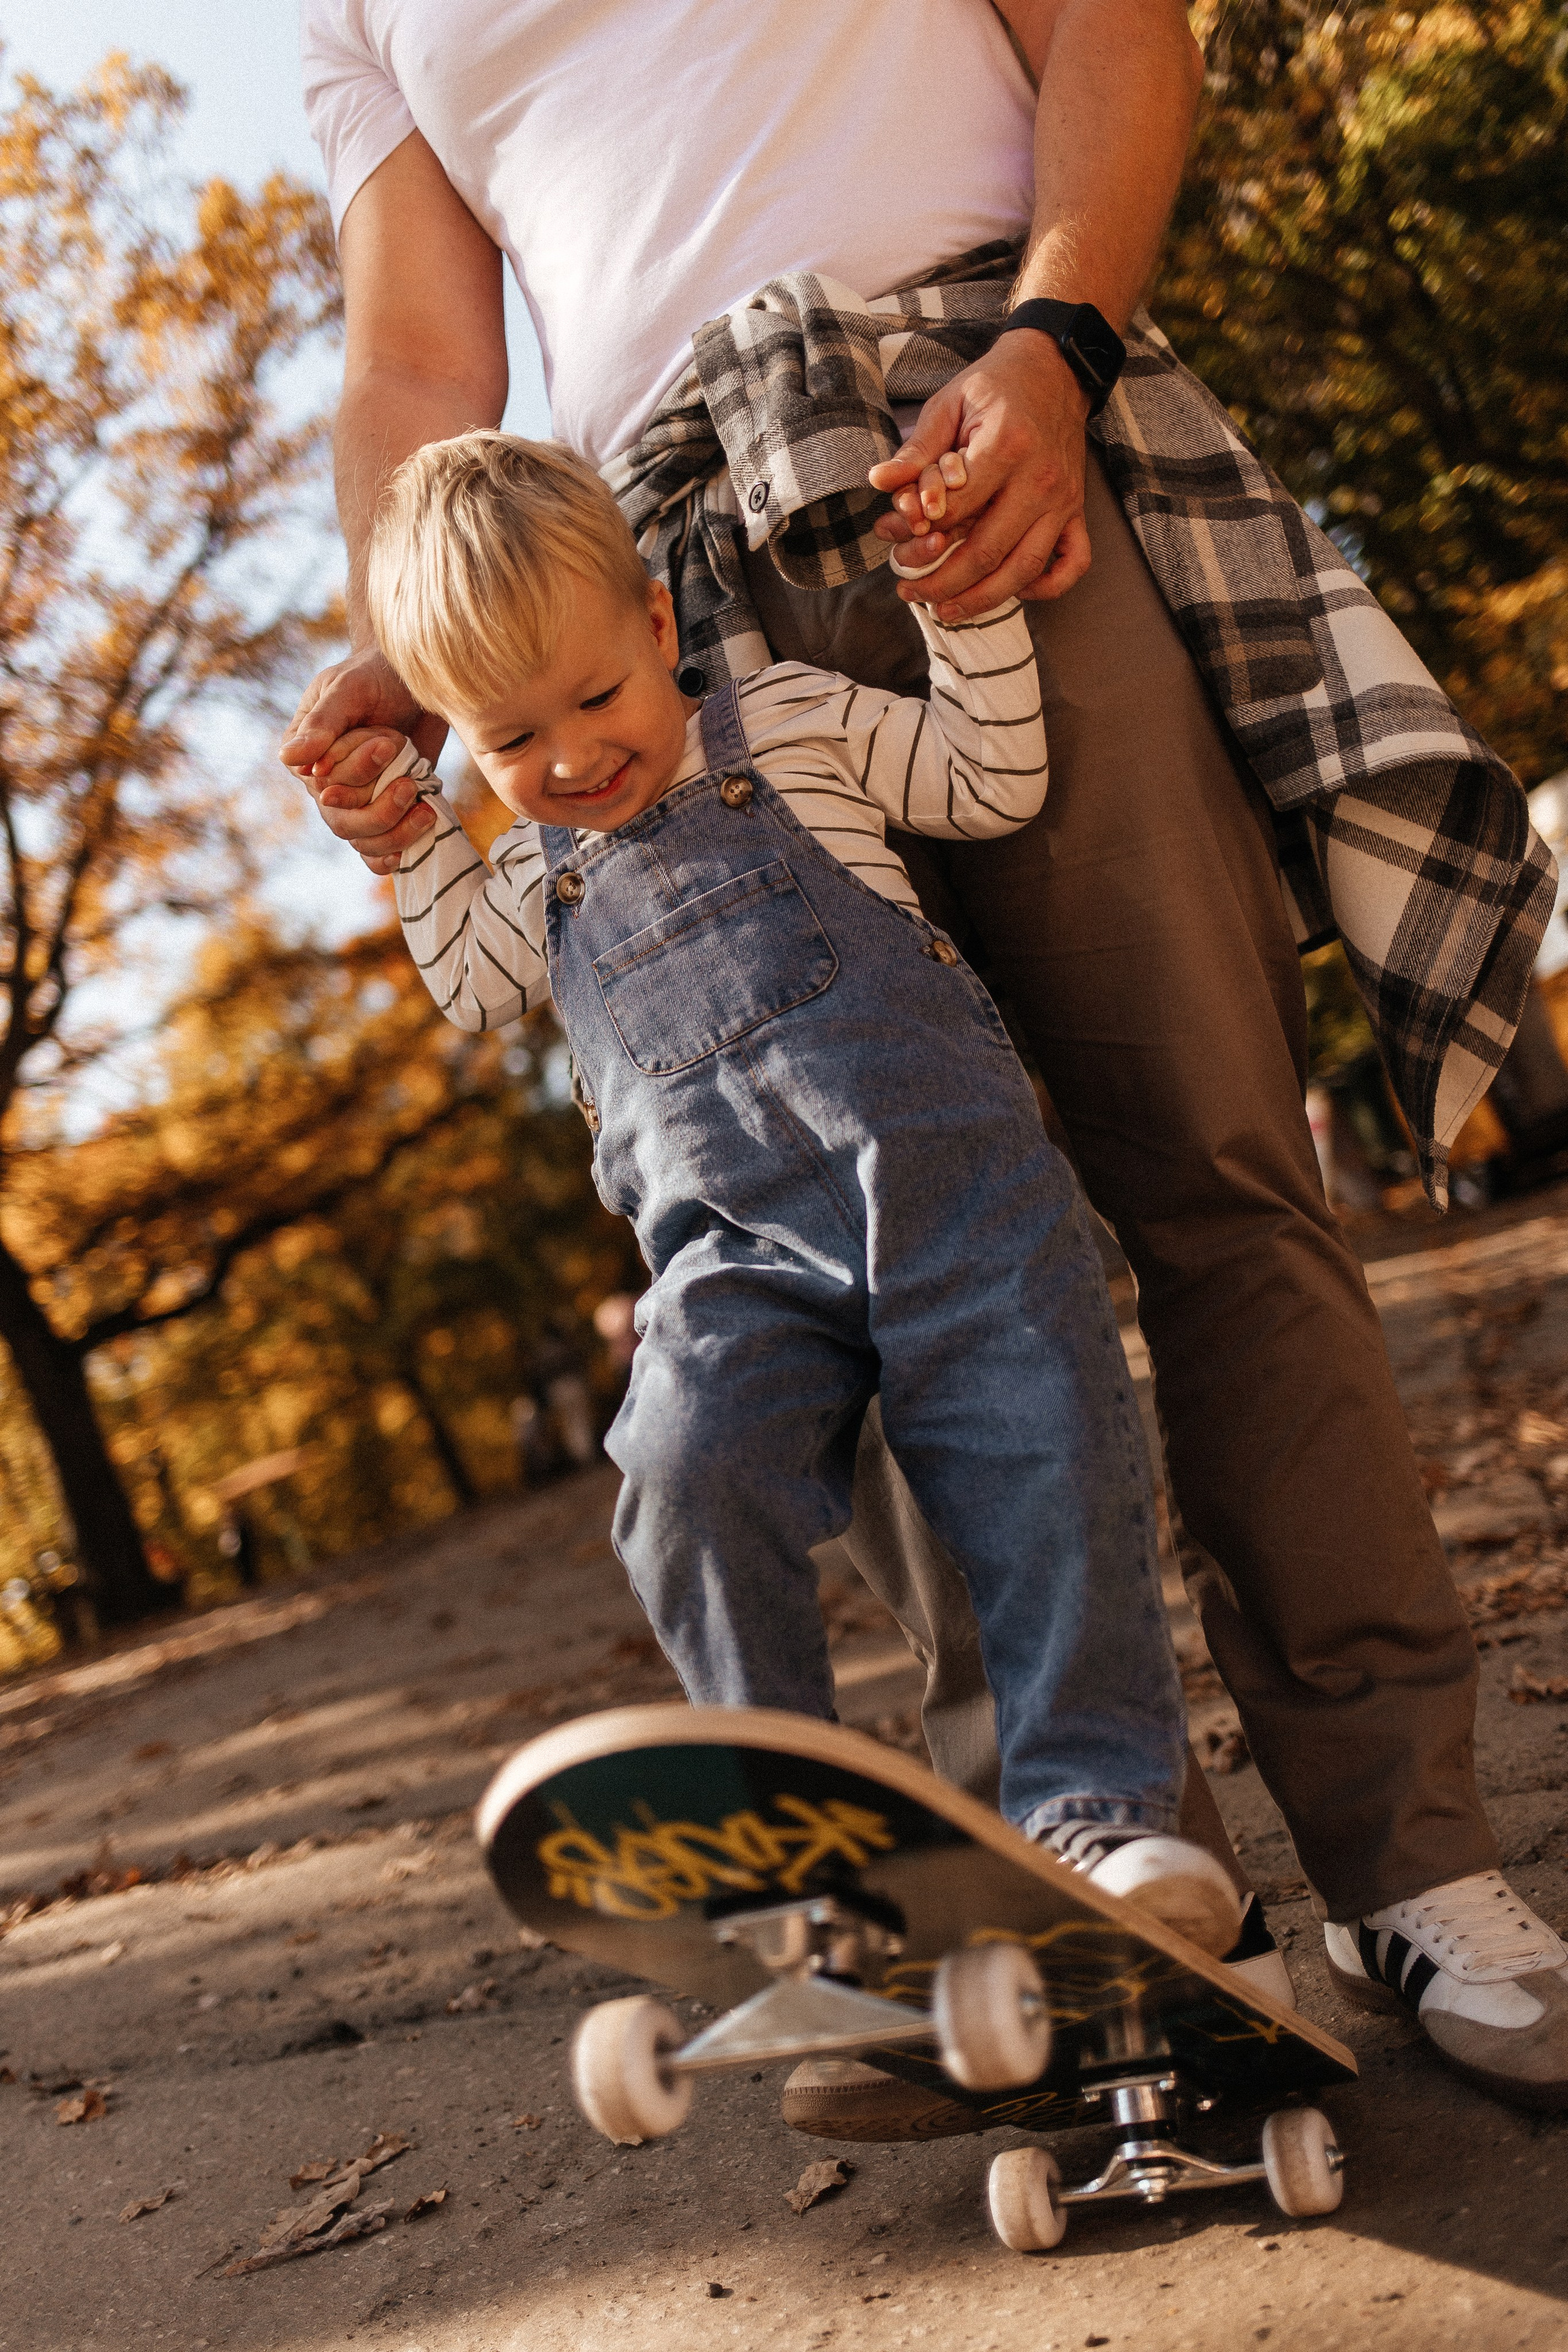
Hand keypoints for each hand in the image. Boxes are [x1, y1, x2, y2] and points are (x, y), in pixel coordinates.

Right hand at [279, 644, 446, 869]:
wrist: (417, 681)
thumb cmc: (377, 675)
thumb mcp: (350, 689)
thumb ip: (323, 722)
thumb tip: (289, 759)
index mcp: (306, 754)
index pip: (320, 786)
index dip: (354, 775)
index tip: (387, 743)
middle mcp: (325, 784)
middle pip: (341, 823)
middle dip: (379, 811)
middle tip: (410, 785)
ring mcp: (355, 801)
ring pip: (362, 841)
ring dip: (394, 834)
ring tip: (425, 810)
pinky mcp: (384, 810)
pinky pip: (377, 850)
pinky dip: (391, 854)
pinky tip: (408, 851)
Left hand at [867, 331, 1092, 620]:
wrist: (1054, 370)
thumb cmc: (995, 388)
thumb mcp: (947, 404)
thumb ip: (916, 449)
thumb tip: (879, 482)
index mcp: (1006, 446)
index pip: (956, 510)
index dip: (920, 533)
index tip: (895, 540)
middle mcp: (1040, 479)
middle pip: (987, 551)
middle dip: (941, 582)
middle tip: (909, 591)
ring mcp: (1064, 500)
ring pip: (1024, 568)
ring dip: (981, 599)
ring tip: (945, 610)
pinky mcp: (1077, 510)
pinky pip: (1072, 563)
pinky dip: (1045, 587)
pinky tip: (1013, 590)